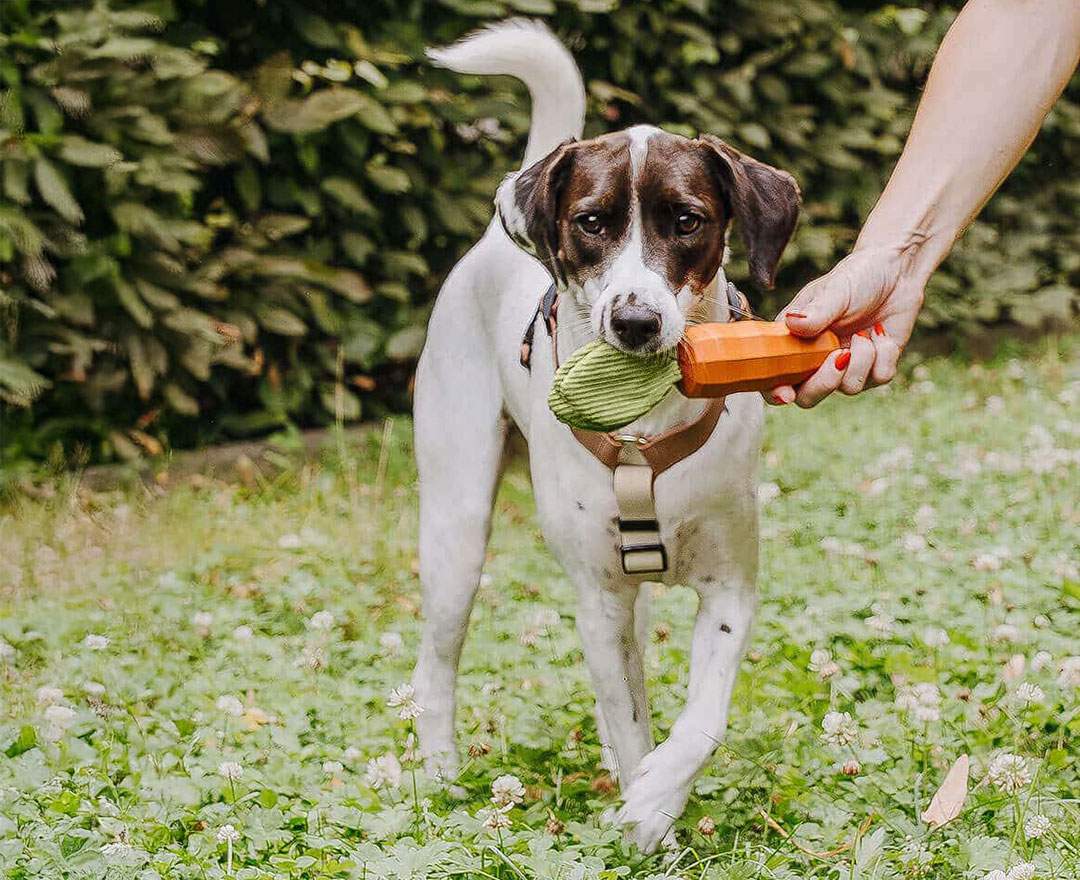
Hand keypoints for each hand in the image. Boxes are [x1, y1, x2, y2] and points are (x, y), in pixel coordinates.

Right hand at [766, 245, 925, 407]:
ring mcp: (845, 367)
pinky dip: (883, 355)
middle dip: (824, 383)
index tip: (785, 395)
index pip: (774, 377)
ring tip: (864, 332)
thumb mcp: (834, 290)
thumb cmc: (856, 276)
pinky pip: (878, 378)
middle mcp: (816, 359)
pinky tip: (881, 333)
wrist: (897, 272)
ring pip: (849, 388)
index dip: (774, 392)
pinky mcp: (875, 368)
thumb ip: (816, 312)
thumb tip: (792, 324)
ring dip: (861, 359)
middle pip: (808, 397)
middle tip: (840, 355)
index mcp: (794, 342)